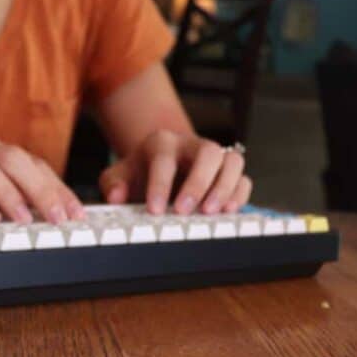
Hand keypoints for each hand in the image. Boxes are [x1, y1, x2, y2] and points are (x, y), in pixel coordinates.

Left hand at [99, 130, 251, 215]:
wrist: (158, 170)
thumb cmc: (140, 174)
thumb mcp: (119, 176)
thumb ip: (113, 184)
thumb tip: (116, 196)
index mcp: (162, 143)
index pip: (164, 159)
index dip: (160, 185)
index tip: (155, 210)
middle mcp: (192, 145)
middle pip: (207, 153)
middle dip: (198, 183)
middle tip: (186, 211)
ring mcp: (214, 158)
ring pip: (232, 161)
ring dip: (224, 188)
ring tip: (211, 212)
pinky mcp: (228, 173)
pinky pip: (243, 178)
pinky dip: (238, 195)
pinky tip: (228, 211)